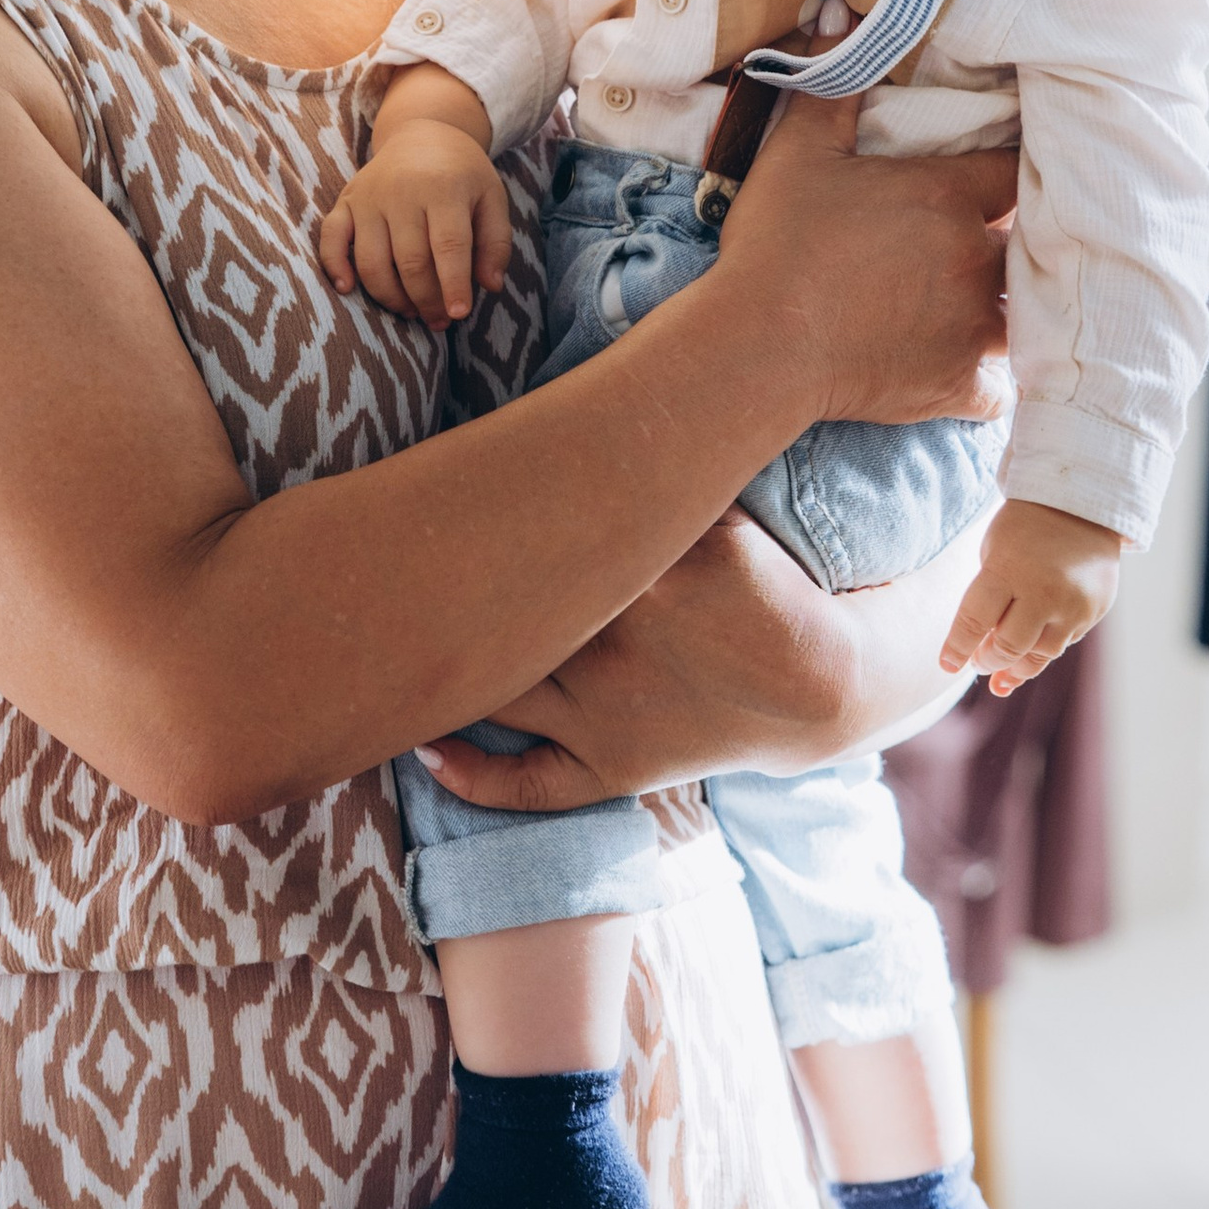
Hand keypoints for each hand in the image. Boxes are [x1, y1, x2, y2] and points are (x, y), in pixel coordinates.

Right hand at [319, 120, 509, 328]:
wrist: (422, 133)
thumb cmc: (462, 174)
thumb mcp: (491, 198)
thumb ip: (495, 243)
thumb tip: (490, 286)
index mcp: (443, 188)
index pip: (448, 245)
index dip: (453, 284)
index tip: (459, 314)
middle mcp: (402, 192)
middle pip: (410, 260)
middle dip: (425, 299)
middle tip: (439, 321)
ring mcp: (369, 197)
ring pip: (371, 260)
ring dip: (390, 296)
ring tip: (411, 312)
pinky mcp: (346, 201)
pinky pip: (331, 238)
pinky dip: (334, 266)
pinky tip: (348, 289)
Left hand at [419, 517, 968, 806]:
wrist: (825, 684)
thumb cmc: (766, 580)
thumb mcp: (726, 515)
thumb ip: (658, 477)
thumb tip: (575, 424)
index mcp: (650, 573)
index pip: (542, 535)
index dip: (479, 516)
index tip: (431, 497)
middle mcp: (619, 646)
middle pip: (509, 612)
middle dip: (445, 589)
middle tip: (389, 560)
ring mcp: (610, 714)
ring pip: (501, 688)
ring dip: (443, 668)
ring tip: (382, 643)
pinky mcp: (615, 769)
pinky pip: (533, 784)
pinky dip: (473, 774)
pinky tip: (424, 750)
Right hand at [714, 86, 1018, 427]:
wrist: (759, 347)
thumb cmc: (779, 244)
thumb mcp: (799, 152)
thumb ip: (833, 84)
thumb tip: (842, 15)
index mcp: (948, 198)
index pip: (1016, 168)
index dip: (1016, 165)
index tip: (1009, 167)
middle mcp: (977, 260)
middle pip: (1034, 243)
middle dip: (1022, 238)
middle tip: (998, 237)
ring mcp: (973, 327)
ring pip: (1027, 314)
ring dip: (1014, 307)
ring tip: (991, 303)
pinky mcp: (958, 384)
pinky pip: (1002, 385)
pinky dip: (989, 378)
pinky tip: (970, 367)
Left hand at [939, 498, 1124, 696]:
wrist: (1081, 504)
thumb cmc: (1024, 529)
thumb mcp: (995, 553)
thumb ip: (989, 601)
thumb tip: (981, 649)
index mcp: (1008, 569)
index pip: (974, 621)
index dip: (957, 648)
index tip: (947, 664)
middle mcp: (1044, 590)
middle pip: (1009, 647)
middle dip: (988, 660)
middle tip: (978, 662)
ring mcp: (1074, 604)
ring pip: (1040, 655)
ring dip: (1017, 667)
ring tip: (1002, 672)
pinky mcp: (1096, 610)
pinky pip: (1065, 642)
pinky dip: (1044, 648)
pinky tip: (1031, 652)